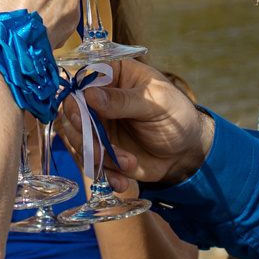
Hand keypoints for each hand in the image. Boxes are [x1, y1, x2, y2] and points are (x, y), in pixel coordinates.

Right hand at [84, 59, 213, 184]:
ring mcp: (98, 125)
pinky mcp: (101, 149)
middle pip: (72, 112)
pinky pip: (90, 162)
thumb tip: (89, 95)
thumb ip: (123, 100)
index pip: (83, 80)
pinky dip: (104, 174)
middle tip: (100, 152)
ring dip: (97, 157)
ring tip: (127, 164)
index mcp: (114, 75)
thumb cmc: (177, 116)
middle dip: (83, 136)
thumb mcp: (156, 103)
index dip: (76, 98)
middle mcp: (99, 99)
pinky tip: (121, 182)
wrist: (186, 152)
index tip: (81, 116)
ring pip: (77, 140)